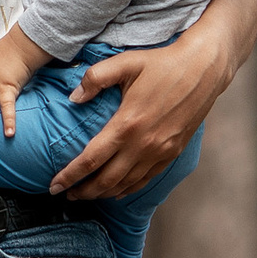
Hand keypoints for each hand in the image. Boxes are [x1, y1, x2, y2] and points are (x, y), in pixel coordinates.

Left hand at [47, 27, 226, 199]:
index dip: (70, 176)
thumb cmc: (162, 63)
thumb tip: (73, 98)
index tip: (53, 185)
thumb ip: (95, 78)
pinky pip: (145, 179)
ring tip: (85, 195)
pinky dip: (127, 189)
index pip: (90, 159)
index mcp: (127, 124)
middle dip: (82, 191)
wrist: (203, 69)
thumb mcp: (125, 62)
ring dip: (103, 193)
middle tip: (64, 194)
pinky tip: (116, 190)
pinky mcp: (172, 153)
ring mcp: (160, 152)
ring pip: (126, 184)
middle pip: (106, 180)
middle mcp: (144, 144)